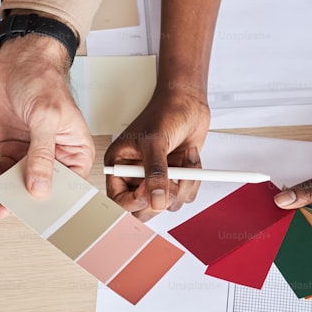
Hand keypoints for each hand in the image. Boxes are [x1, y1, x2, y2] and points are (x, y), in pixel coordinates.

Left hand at [0, 32, 93, 216]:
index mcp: (75, 153)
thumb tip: (39, 189)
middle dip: (18, 198)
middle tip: (2, 206)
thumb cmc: (43, 80)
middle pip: (38, 190)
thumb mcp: (46, 118)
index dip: (53, 204)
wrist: (19, 59)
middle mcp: (54, 158)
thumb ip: (42, 155)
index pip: (68, 189)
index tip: (36, 215)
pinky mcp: (11, 148)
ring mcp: (30, 154)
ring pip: (14, 182)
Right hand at [105, 88, 209, 221]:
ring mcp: (156, 178)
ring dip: (183, 186)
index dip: (135, 201)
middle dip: (162, 198)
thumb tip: (157, 201)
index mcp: (119, 167)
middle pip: (143, 210)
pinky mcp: (175, 178)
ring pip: (167, 205)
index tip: (150, 190)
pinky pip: (185, 196)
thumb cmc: (164, 112)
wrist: (188, 102)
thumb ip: (155, 174)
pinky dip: (193, 180)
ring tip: (183, 162)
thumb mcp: (154, 143)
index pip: (119, 201)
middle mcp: (136, 176)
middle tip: (171, 179)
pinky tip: (189, 160)